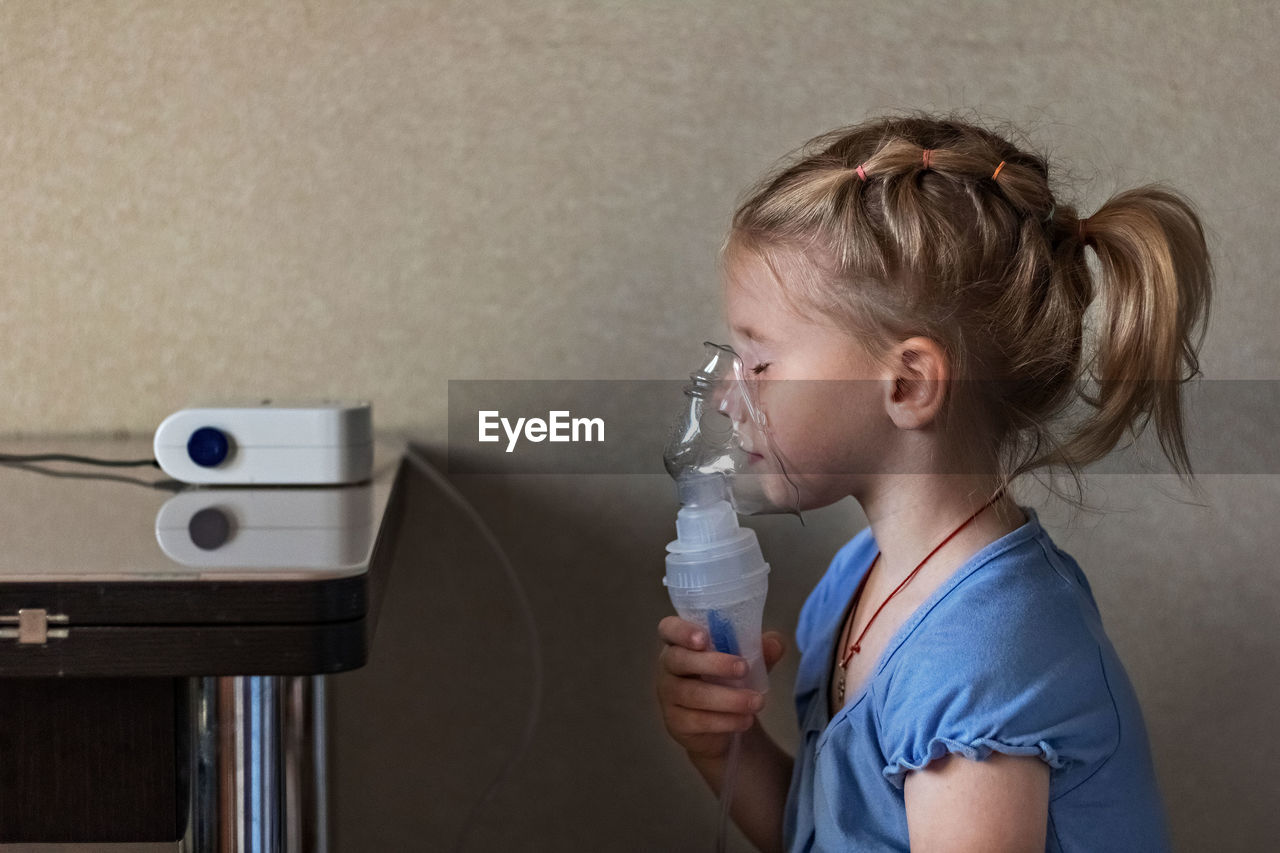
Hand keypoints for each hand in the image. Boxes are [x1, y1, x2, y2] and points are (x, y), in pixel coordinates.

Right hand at [656, 615, 786, 760]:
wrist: (720, 724)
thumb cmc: (726, 679)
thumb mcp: (746, 661)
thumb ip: (760, 650)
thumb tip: (776, 643)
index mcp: (680, 642)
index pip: (669, 628)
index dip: (682, 631)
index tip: (704, 638)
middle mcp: (668, 667)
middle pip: (679, 660)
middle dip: (713, 663)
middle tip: (744, 668)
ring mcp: (668, 696)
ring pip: (692, 694)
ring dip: (728, 698)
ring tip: (757, 702)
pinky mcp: (676, 723)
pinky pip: (698, 721)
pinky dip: (726, 721)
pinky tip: (746, 720)